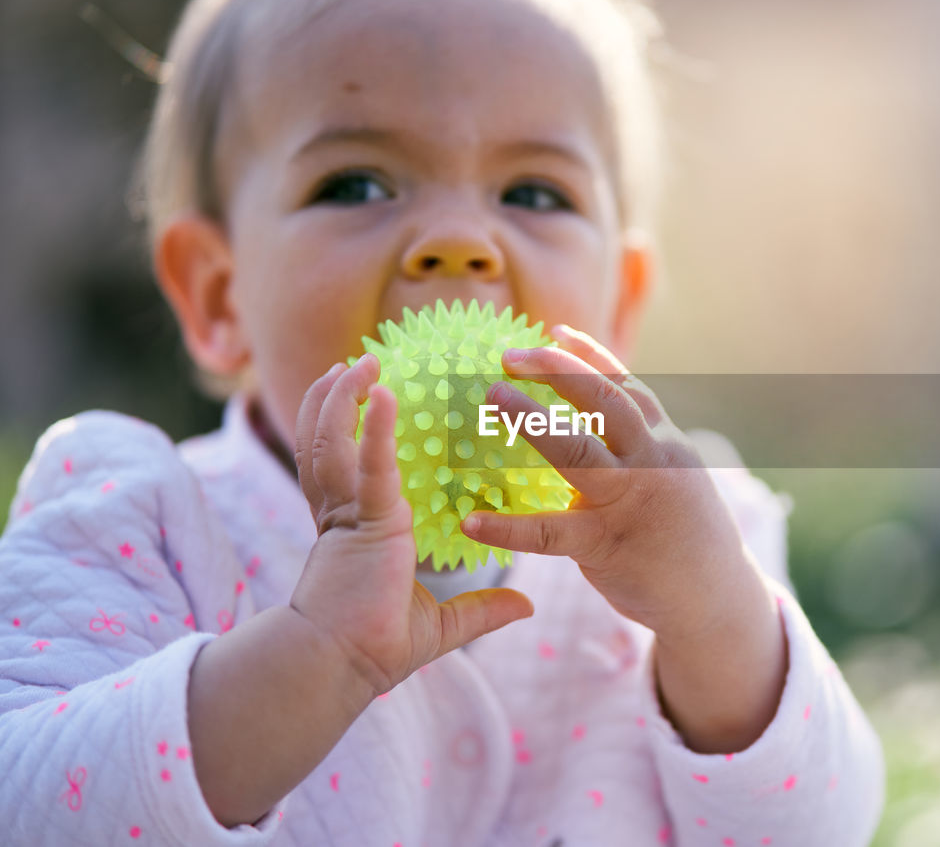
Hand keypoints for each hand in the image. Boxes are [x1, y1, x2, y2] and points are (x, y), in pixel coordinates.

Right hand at [291, 354, 533, 696]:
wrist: (338, 666)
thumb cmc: (375, 647)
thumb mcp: (440, 623)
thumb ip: (481, 609)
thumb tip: (525, 605)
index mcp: (355, 529)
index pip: (341, 467)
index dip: (344, 431)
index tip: (360, 400)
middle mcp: (342, 514)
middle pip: (324, 442)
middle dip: (333, 400)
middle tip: (354, 364)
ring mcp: (347, 514)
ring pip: (332, 442)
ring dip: (346, 397)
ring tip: (364, 362)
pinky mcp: (363, 521)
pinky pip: (368, 465)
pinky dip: (372, 428)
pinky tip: (381, 393)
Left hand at [459, 326, 753, 641]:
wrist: (715, 594)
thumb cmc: (684, 530)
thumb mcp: (674, 472)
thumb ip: (637, 443)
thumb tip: (588, 415)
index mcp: (663, 440)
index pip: (625, 385)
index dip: (588, 356)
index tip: (552, 331)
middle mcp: (651, 460)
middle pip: (604, 401)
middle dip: (558, 370)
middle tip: (510, 356)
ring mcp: (629, 501)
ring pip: (578, 451)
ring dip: (531, 420)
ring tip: (491, 399)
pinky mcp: (607, 544)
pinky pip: (550, 533)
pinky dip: (508, 527)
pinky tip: (472, 520)